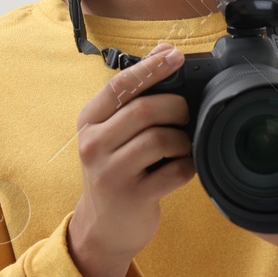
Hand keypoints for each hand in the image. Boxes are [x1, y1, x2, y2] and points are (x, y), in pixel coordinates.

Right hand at [69, 42, 195, 276]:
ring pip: (162, 139)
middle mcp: (94, 145)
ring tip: (182, 146)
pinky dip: (188, 165)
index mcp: (89, 122)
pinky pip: (175, 170)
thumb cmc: (114, 169)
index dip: (151, 67)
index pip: (120, 85)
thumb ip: (137, 91)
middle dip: (176, 108)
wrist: (102, 228)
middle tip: (184, 116)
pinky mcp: (133, 197)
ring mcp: (111, 172)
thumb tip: (165, 48)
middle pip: (146, 110)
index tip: (177, 56)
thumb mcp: (113, 130)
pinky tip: (184, 166)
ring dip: (183, 140)